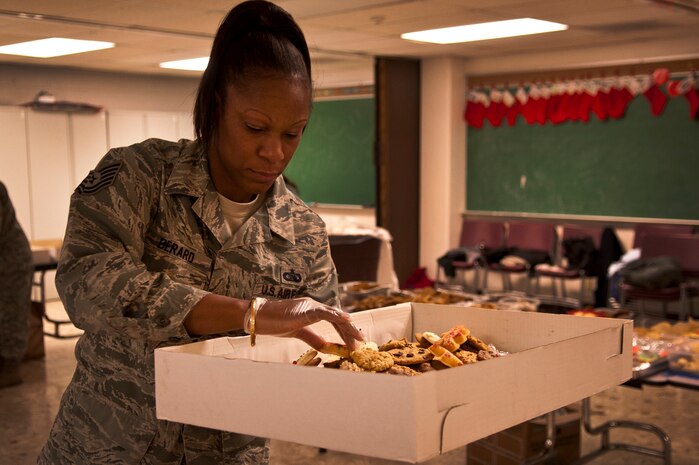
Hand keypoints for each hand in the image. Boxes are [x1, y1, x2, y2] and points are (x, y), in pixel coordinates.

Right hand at [249, 297, 363, 349]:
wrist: (259, 318)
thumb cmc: (275, 323)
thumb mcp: (298, 333)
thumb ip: (313, 338)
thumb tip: (327, 347)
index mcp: (313, 311)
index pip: (334, 321)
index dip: (345, 332)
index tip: (354, 343)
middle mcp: (314, 306)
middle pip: (338, 318)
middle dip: (350, 331)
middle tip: (361, 343)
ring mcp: (310, 306)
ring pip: (335, 315)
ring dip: (347, 328)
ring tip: (357, 338)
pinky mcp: (305, 309)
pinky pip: (324, 312)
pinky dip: (336, 316)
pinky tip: (346, 320)